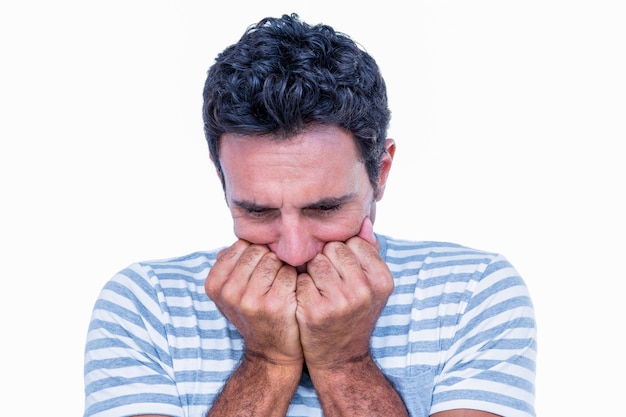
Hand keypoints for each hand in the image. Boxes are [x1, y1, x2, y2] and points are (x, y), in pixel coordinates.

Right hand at [205, 240, 302, 364]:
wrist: (271, 351)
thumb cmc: (254, 313)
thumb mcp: (232, 292)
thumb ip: (230, 263)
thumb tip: (235, 238)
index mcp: (214, 283)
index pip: (242, 245)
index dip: (257, 254)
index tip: (258, 271)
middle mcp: (229, 291)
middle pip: (259, 250)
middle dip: (270, 259)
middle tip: (272, 279)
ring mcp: (251, 299)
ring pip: (275, 259)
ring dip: (283, 269)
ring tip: (280, 287)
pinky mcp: (275, 304)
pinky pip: (290, 273)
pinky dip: (295, 280)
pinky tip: (292, 294)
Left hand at [295, 218, 393, 368]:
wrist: (341, 357)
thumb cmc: (354, 313)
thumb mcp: (371, 285)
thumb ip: (370, 251)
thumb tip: (363, 221)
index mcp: (382, 279)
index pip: (354, 242)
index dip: (344, 255)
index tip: (345, 273)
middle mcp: (365, 290)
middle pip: (333, 248)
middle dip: (327, 261)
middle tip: (330, 283)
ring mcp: (341, 301)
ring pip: (315, 262)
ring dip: (312, 273)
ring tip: (320, 291)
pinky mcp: (316, 311)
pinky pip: (301, 279)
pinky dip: (301, 287)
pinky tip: (309, 302)